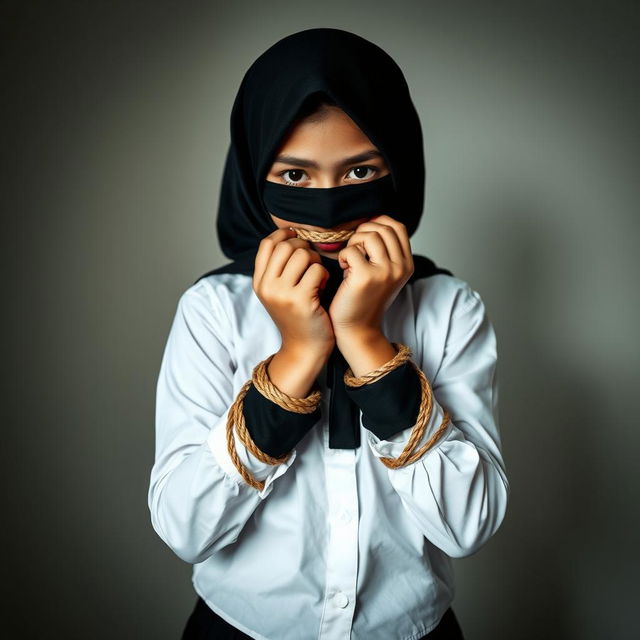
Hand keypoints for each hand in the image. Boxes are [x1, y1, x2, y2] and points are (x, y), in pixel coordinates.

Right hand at [253, 227, 334, 356]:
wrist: (304, 349)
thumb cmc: (298, 316)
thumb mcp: (279, 292)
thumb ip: (279, 267)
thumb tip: (290, 234)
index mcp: (259, 282)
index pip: (267, 244)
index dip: (285, 235)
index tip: (298, 238)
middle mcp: (266, 286)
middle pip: (286, 246)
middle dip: (304, 249)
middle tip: (311, 264)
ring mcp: (282, 294)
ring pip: (302, 254)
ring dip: (315, 262)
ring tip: (316, 277)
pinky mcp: (301, 300)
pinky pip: (316, 270)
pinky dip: (324, 275)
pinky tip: (322, 287)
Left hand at [328, 215, 413, 334]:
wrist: (357, 329)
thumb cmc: (364, 298)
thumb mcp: (383, 273)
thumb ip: (384, 250)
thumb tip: (372, 220)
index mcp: (407, 264)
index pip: (397, 226)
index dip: (378, 223)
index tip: (364, 236)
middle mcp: (401, 267)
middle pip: (382, 227)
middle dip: (362, 232)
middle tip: (354, 250)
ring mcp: (385, 271)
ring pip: (368, 235)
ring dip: (353, 243)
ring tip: (349, 260)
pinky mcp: (366, 277)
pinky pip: (351, 250)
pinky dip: (343, 256)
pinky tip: (344, 269)